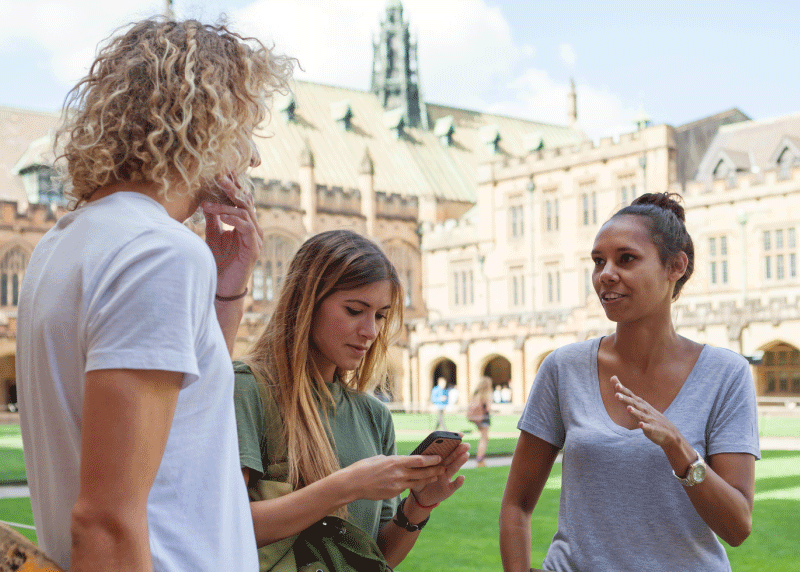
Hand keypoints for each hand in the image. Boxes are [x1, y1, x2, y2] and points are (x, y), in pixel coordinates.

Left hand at [202, 175, 263, 296]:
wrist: (223, 287)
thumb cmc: (219, 262)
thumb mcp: (213, 235)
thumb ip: (213, 218)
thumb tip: (205, 199)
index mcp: (245, 223)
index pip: (240, 199)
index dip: (232, 185)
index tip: (219, 172)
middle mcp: (253, 228)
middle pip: (245, 202)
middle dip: (232, 188)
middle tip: (218, 176)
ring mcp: (256, 238)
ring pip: (245, 213)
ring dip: (226, 205)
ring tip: (209, 202)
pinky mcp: (254, 248)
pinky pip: (247, 228)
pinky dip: (234, 220)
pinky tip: (221, 216)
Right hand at [342, 454, 444, 501]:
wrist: (353, 484)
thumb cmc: (364, 468)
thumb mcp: (380, 458)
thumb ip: (393, 460)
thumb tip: (399, 460)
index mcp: (396, 461)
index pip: (419, 460)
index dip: (431, 460)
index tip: (440, 457)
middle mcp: (399, 473)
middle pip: (422, 473)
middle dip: (434, 470)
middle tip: (443, 468)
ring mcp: (397, 485)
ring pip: (417, 482)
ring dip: (427, 479)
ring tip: (436, 476)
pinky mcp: (393, 493)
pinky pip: (405, 488)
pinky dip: (412, 485)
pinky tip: (417, 483)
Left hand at [410, 441, 469, 506]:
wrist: (420, 496)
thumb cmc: (419, 479)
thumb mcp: (417, 470)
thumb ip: (421, 463)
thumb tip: (421, 455)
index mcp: (436, 461)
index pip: (445, 450)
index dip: (452, 443)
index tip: (459, 435)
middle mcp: (444, 468)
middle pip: (451, 458)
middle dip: (459, 451)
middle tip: (466, 444)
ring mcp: (447, 478)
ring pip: (453, 468)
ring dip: (460, 462)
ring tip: (466, 455)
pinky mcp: (448, 489)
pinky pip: (454, 485)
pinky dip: (458, 482)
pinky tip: (462, 478)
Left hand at [611, 376, 679, 447]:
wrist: (669, 432)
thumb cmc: (649, 417)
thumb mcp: (638, 406)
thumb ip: (626, 397)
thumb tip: (615, 383)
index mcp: (640, 404)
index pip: (630, 396)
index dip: (623, 391)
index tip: (615, 384)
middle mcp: (644, 410)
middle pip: (633, 403)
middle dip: (625, 399)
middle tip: (616, 394)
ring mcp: (649, 419)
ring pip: (640, 415)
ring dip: (634, 411)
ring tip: (628, 408)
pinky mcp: (652, 429)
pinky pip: (648, 428)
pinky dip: (644, 426)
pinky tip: (641, 425)